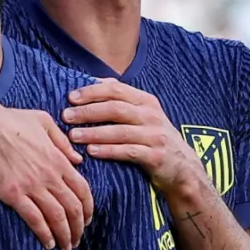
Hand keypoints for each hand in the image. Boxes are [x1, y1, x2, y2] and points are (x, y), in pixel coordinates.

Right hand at [0, 103, 92, 249]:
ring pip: (56, 217)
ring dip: (64, 236)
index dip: (88, 210)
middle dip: (78, 229)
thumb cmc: (11, 120)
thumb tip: (78, 160)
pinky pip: (34, 219)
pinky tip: (47, 243)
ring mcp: (32, 186)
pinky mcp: (13, 194)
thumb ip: (63, 142)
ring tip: (65, 248)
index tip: (86, 221)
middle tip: (76, 241)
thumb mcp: (44, 122)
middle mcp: (50, 176)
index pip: (83, 191)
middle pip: (73, 209)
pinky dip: (44, 234)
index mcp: (59, 160)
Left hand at [64, 79, 203, 192]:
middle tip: (66, 116)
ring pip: (119, 131)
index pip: (116, 89)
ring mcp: (155, 136)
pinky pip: (128, 152)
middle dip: (87, 111)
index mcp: (146, 101)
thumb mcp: (143, 115)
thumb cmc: (154, 139)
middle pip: (115, 108)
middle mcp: (151, 115)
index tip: (71, 97)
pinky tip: (91, 152)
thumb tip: (93, 82)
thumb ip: (121, 99)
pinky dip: (108, 151)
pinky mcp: (155, 156)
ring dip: (93, 132)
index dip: (92, 92)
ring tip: (72, 136)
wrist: (183, 168)